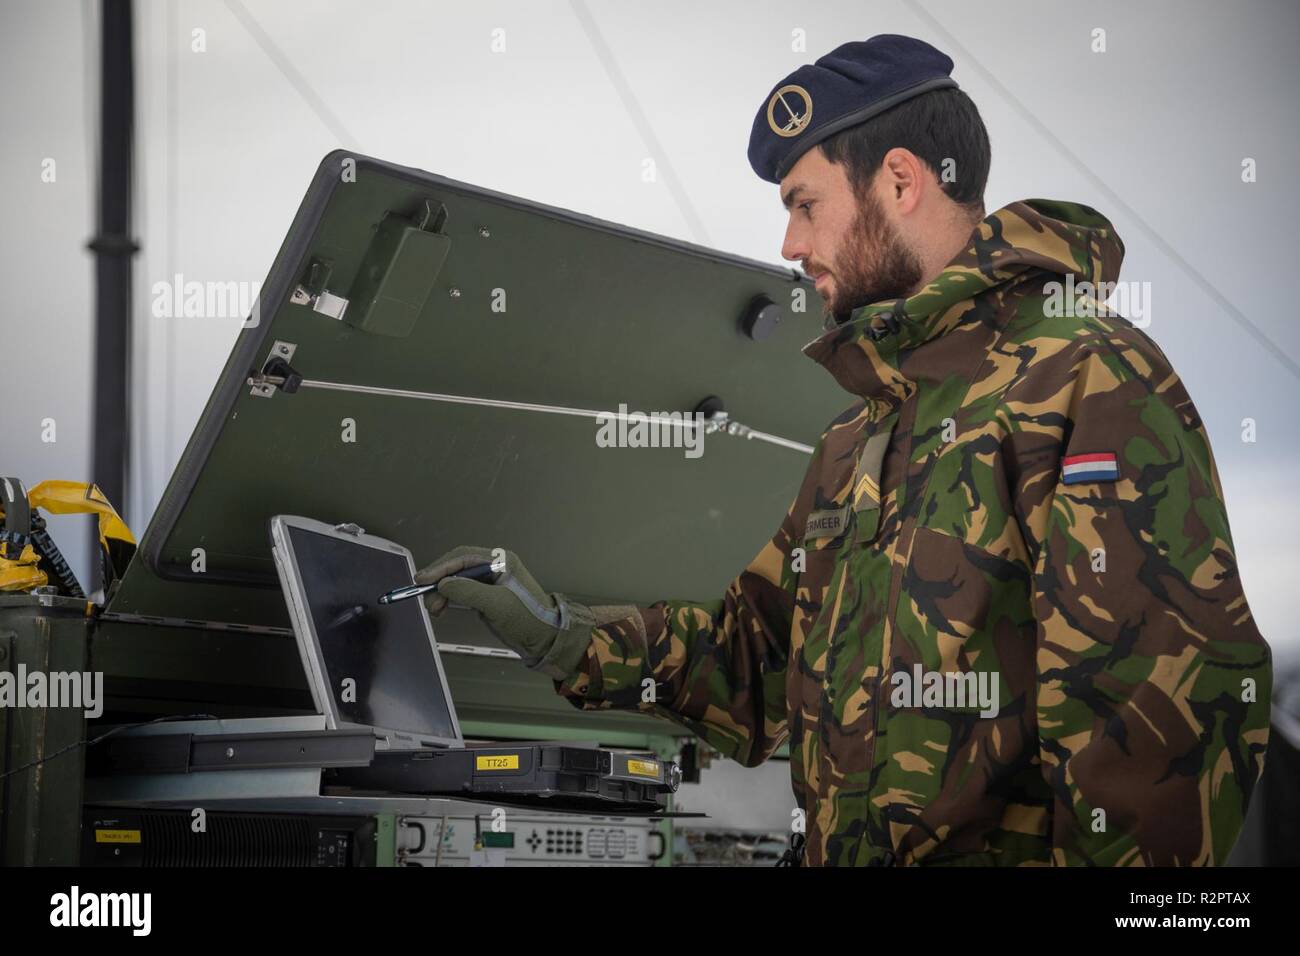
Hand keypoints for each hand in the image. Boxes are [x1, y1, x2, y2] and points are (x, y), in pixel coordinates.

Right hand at [415, 545, 636, 680]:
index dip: (440, 568)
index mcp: (501, 560)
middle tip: (427, 601)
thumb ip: (468, 591)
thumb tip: (442, 584)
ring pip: (458, 579)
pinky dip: (450, 598)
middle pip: (458, 566)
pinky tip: (442, 608)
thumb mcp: (496, 604)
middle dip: (440, 581)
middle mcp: (495, 565)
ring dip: (443, 592)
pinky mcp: (488, 595)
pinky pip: (463, 590)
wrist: (545, 639)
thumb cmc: (525, 618)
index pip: (463, 557)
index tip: (421, 581)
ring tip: (435, 610)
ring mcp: (491, 580)